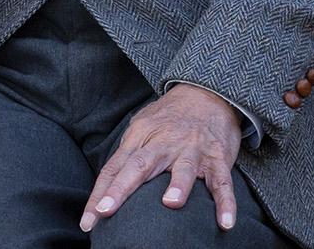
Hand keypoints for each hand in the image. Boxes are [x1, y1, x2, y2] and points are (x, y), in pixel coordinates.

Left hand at [80, 84, 241, 233]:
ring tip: (171, 204)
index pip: (115, 168)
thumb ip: (128, 153)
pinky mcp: (217, 157)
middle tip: (105, 210)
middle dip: (121, 190)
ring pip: (184, 169)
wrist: (206, 91)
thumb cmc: (170, 117)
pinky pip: (223, 182)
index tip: (87, 220)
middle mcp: (163, 144)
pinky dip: (226, 202)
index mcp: (141, 137)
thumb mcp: (143, 127)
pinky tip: (225, 223)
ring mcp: (192, 150)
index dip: (100, 193)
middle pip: (139, 166)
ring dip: (178, 186)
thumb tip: (108, 185)